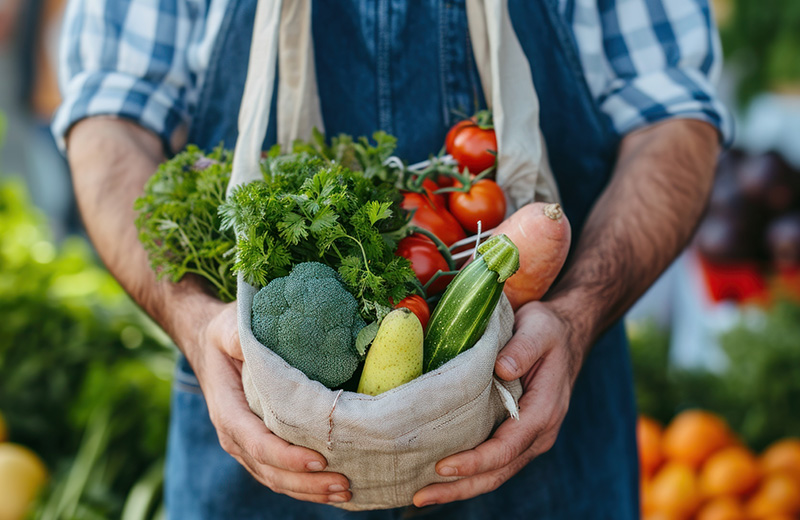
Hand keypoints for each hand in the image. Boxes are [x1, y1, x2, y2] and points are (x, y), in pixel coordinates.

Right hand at [186, 301, 352, 503]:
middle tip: (345, 484)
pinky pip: (280, 474)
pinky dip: (305, 486)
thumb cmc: (223, 336)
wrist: (208, 347)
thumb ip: (240, 337)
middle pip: (270, 471)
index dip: (287, 456)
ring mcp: (246, 446)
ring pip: (276, 479)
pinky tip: (332, 489)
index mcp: (227, 411)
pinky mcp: (259, 448)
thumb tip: (258, 342)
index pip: (258, 443)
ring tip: (346, 492)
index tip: (319, 459)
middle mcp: (234, 436)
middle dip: (307, 483)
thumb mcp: (229, 329)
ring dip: (310, 490)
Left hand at [412, 301, 584, 506]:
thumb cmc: (549, 332)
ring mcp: (528, 439)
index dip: (474, 461)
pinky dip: (468, 474)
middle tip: (420, 496)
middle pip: (498, 472)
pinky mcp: (516, 435)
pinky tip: (440, 477)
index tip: (442, 466)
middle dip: (460, 488)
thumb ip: (522, 349)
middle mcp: (538, 433)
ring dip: (460, 487)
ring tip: (422, 495)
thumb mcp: (539, 329)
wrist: (565, 336)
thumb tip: (502, 369)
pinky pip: (493, 462)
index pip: (506, 448)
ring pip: (494, 474)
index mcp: (544, 411)